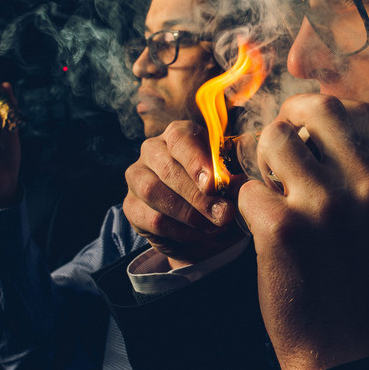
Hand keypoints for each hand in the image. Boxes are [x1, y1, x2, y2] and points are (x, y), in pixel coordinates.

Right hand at [123, 120, 243, 266]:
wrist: (206, 225)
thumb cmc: (221, 192)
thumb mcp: (232, 178)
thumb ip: (234, 173)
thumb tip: (238, 178)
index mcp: (179, 134)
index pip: (181, 139)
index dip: (196, 162)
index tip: (213, 185)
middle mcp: (153, 149)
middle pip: (167, 168)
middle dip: (198, 196)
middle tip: (224, 214)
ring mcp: (137, 176)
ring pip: (154, 192)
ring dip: (189, 214)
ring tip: (215, 226)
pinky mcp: (131, 205)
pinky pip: (152, 218)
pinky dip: (179, 230)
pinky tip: (199, 235)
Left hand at [238, 94, 368, 368]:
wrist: (345, 347)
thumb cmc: (359, 278)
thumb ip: (361, 168)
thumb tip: (312, 121)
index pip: (355, 111)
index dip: (321, 115)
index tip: (307, 132)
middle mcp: (367, 186)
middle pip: (316, 108)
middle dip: (289, 120)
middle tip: (279, 149)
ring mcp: (325, 205)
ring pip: (275, 139)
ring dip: (264, 161)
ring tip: (272, 192)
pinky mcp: (283, 228)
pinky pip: (248, 188)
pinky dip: (248, 206)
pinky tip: (264, 231)